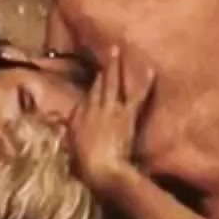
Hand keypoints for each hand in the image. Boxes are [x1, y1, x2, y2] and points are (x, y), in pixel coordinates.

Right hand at [70, 47, 156, 194]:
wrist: (102, 169)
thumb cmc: (85, 165)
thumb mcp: (73, 149)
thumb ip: (72, 134)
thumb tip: (68, 125)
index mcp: (78, 117)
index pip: (85, 98)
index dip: (92, 86)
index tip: (97, 76)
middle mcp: (92, 108)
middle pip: (98, 84)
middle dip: (104, 67)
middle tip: (110, 50)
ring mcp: (110, 109)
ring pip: (112, 82)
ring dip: (115, 65)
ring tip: (118, 50)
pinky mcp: (126, 114)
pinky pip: (136, 95)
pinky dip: (144, 83)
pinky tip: (150, 70)